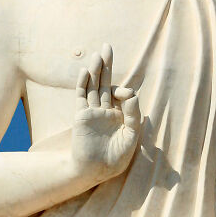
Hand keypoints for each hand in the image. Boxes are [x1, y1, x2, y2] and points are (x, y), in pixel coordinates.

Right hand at [71, 43, 140, 182]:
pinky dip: (83, 84)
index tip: (126, 94)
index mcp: (119, 115)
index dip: (125, 91)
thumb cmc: (116, 158)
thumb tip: (132, 92)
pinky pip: (81, 96)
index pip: (122, 94)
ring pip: (93, 86)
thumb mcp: (132, 136)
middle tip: (107, 46)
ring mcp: (92, 112)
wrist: (96, 170)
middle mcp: (105, 111)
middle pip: (105, 83)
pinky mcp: (81, 116)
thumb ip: (134, 114)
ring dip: (95, 70)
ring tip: (97, 54)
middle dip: (106, 65)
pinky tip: (84, 72)